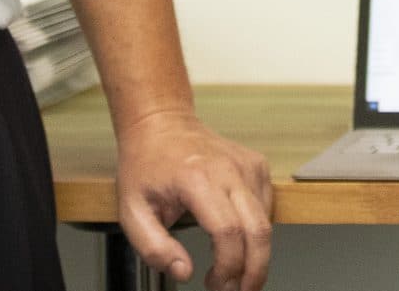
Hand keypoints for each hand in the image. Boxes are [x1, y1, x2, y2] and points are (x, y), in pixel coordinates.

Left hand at [114, 110, 273, 290]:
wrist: (161, 124)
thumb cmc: (145, 164)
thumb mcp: (132, 211)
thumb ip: (154, 248)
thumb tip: (184, 271)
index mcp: (196, 178)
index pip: (228, 233)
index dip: (227, 267)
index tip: (215, 284)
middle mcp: (228, 169)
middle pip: (258, 230)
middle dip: (254, 270)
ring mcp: (247, 165)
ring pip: (266, 221)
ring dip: (255, 254)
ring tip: (233, 270)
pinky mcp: (257, 164)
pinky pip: (266, 206)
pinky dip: (257, 230)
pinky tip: (237, 237)